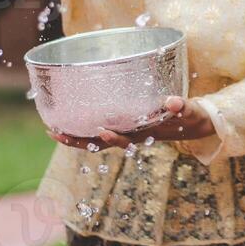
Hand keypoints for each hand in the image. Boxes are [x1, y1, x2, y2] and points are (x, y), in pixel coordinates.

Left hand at [45, 96, 215, 150]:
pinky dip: (85, 125)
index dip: (113, 138)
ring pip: (96, 139)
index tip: (102, 131)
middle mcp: (131, 135)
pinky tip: (70, 117)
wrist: (192, 123)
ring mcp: (126, 131)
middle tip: (55, 134)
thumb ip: (182, 107)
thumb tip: (172, 101)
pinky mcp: (125, 123)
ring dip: (75, 136)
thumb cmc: (190, 116)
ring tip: (52, 130)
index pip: (125, 140)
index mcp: (146, 134)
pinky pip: (100, 128)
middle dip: (78, 141)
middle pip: (100, 144)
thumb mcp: (190, 111)